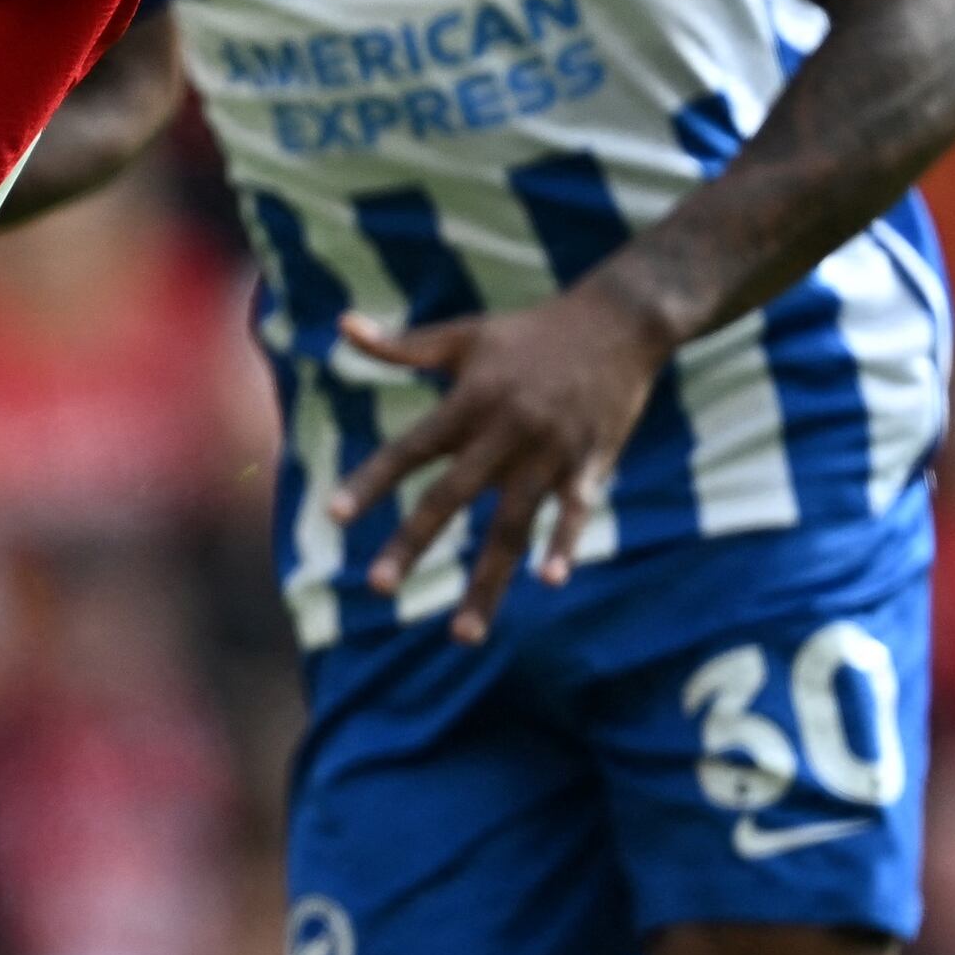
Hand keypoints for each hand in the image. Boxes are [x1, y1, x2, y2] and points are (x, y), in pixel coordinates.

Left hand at [323, 283, 675, 641]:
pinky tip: (548, 582)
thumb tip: (342, 325)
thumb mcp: (465, 333)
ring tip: (462, 634)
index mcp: (470, 402)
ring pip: (512, 526)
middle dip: (415, 541)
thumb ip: (402, 345)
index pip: (411, 448)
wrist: (620, 319)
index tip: (334, 517)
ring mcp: (549, 452)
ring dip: (488, 581)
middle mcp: (506, 432)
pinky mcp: (589, 464)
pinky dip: (564, 545)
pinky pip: (574, 513)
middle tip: (378, 586)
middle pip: (453, 495)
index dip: (372, 480)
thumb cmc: (532, 331)